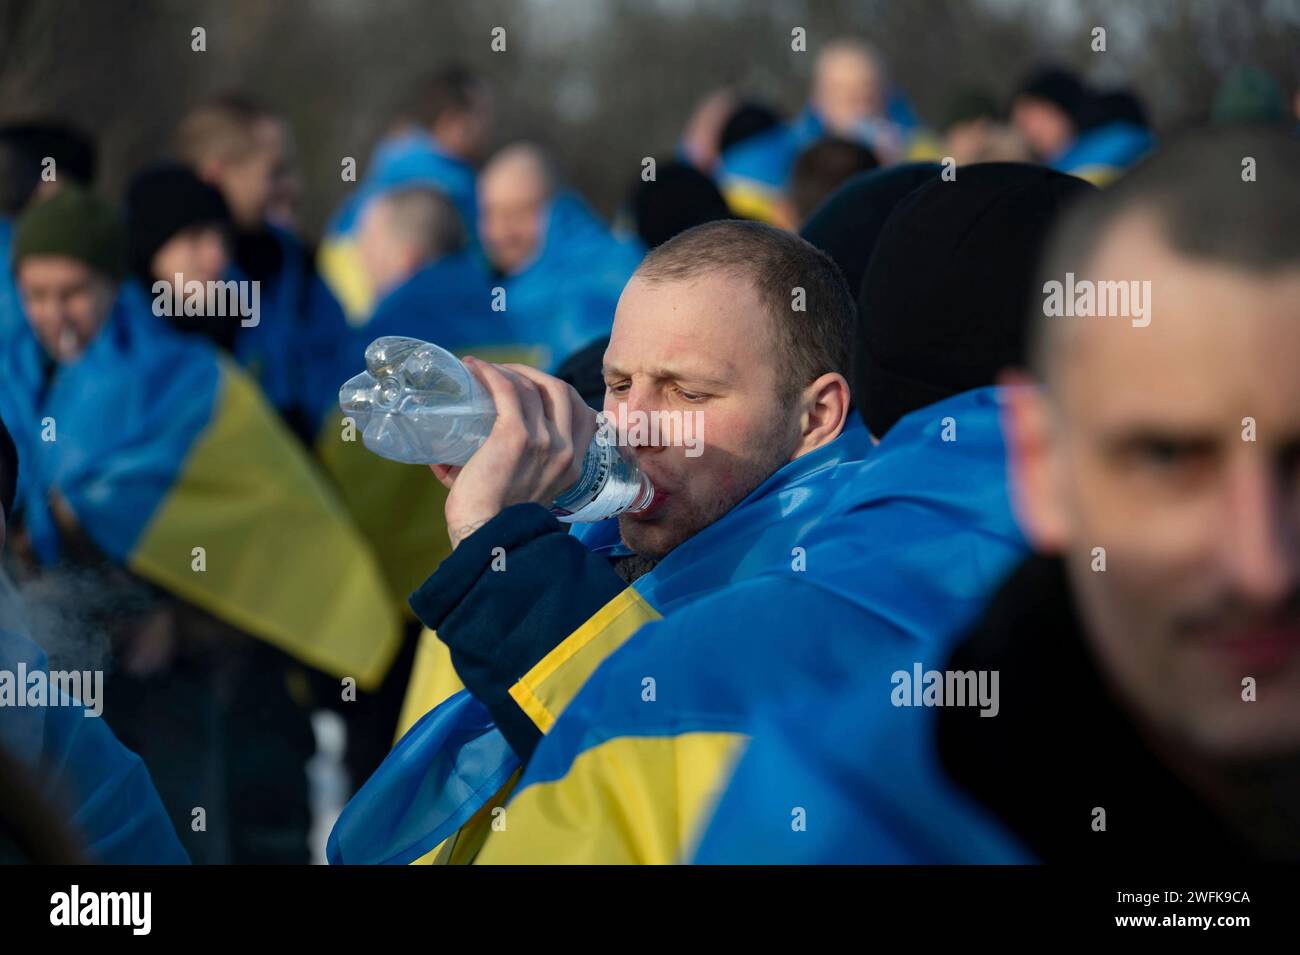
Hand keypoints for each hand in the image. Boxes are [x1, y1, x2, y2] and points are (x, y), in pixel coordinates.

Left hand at [432, 357, 598, 548]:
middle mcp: (566, 449)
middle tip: (504, 375)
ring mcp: (544, 441)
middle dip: (534, 374)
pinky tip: (475, 367)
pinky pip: (508, 391)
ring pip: (534, 386)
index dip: (557, 393)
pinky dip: (492, 374)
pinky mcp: (516, 436)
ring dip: (509, 370)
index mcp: (574, 465)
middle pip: (560, 390)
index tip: (531, 388)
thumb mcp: (518, 495)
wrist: (488, 539)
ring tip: (484, 370)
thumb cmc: (493, 522)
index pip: (583, 413)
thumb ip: (498, 476)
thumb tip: (446, 457)